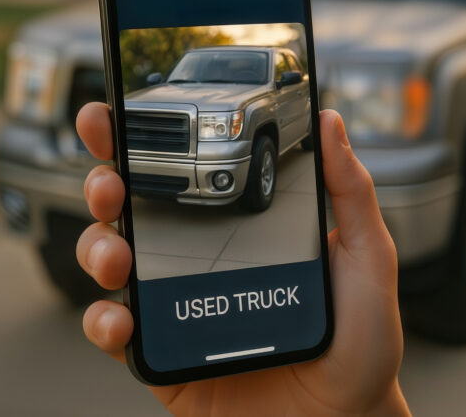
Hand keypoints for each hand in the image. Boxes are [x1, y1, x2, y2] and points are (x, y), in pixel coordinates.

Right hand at [75, 103, 409, 415]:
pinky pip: (116, 332)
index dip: (145, 139)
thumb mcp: (368, 254)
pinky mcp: (164, 355)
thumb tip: (332, 119)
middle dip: (104, 181)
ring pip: (112, 262)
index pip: (187, 171)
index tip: (117, 111)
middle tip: (109, 179)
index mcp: (242, 226)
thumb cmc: (362, 339)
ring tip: (116, 253)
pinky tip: (120, 314)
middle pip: (134, 207)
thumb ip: (349, 190)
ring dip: (96, 247)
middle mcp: (201, 258)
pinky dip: (102, 319)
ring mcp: (178, 305)